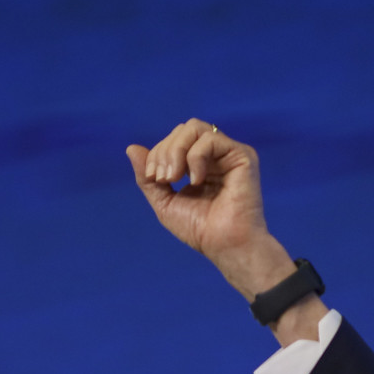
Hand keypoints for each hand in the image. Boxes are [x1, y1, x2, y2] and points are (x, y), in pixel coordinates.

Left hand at [126, 121, 292, 299]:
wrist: (224, 245)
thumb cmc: (199, 229)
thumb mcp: (164, 202)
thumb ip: (147, 178)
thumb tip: (130, 148)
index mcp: (199, 163)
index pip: (174, 139)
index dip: (157, 153)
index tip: (154, 179)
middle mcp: (215, 155)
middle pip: (183, 129)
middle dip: (165, 151)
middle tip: (164, 179)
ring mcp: (229, 153)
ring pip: (194, 128)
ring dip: (176, 151)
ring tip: (175, 178)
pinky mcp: (242, 156)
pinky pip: (210, 139)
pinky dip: (195, 157)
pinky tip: (197, 181)